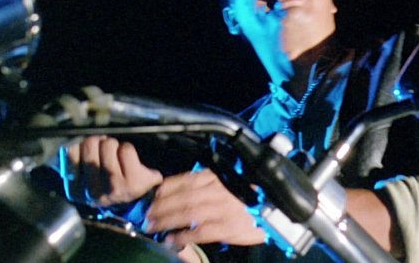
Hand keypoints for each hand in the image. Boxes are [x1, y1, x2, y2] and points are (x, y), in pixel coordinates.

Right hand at [66, 136, 162, 207]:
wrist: (139, 198)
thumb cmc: (109, 181)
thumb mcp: (86, 176)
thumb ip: (73, 160)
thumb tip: (68, 146)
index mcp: (77, 191)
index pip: (70, 152)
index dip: (82, 145)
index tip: (90, 152)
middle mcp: (93, 192)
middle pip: (90, 144)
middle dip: (99, 142)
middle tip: (105, 151)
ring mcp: (113, 187)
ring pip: (108, 145)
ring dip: (114, 146)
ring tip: (117, 157)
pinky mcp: (133, 182)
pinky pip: (126, 150)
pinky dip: (128, 150)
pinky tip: (129, 161)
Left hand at [145, 169, 264, 247]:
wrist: (272, 214)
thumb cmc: (244, 200)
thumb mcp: (224, 185)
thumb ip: (203, 185)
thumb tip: (172, 191)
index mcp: (215, 177)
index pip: (184, 180)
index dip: (164, 189)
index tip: (150, 197)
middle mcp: (218, 189)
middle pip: (183, 197)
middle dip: (161, 207)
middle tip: (146, 216)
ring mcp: (224, 207)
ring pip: (189, 212)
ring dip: (168, 221)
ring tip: (153, 228)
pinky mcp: (230, 226)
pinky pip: (202, 231)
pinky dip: (185, 236)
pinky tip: (172, 241)